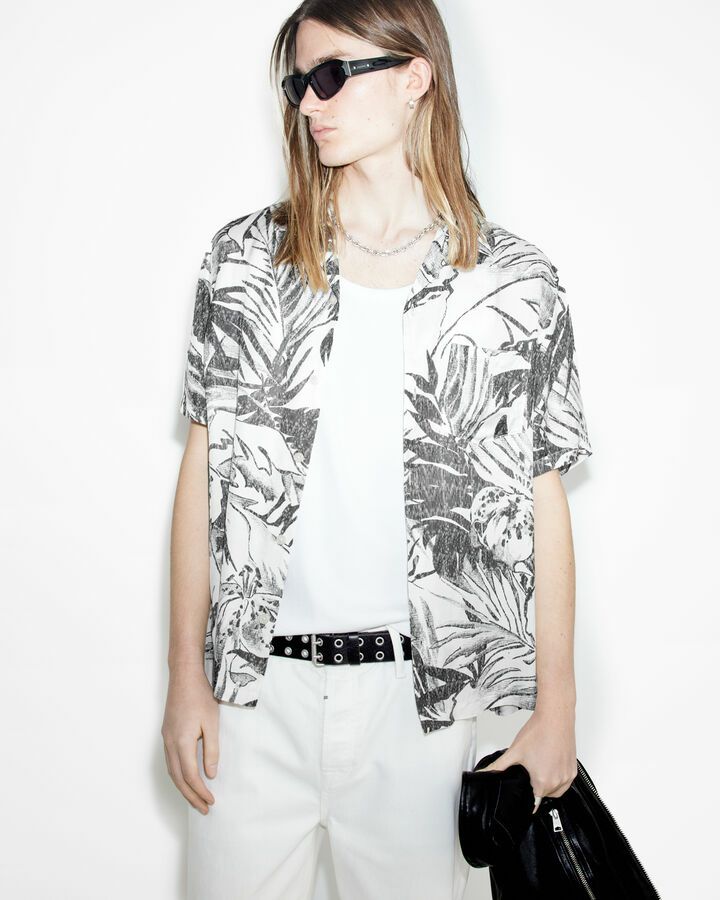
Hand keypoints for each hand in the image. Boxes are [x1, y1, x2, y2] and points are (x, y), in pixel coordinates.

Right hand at [161, 663, 218, 813]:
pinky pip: (170, 762)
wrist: (183, 677)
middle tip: (204, 809)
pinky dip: (178, 775)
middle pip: (178, 778)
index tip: (211, 802)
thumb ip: (211, 750)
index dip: (200, 792)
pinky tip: (186, 778)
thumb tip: (210, 774)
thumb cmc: (200, 697)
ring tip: (196, 799)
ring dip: (183, 788)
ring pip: (172, 771)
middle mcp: (170, 744)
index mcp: (181, 742)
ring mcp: (166, 739)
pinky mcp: (167, 734)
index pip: (190, 776)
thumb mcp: (211, 723)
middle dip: (191, 796)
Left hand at [477, 708, 577, 813]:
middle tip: (530, 773)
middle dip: (536, 787)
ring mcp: (567, 776)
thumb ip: (498, 766)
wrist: (555, 718)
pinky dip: (559, 779)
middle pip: (544, 795)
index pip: (534, 800)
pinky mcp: (574, 769)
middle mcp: (557, 782)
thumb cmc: (538, 732)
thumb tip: (485, 773)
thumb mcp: (514, 751)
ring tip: (539, 770)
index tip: (524, 790)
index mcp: (542, 782)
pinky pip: (566, 782)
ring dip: (548, 785)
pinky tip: (550, 767)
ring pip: (557, 791)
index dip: (527, 795)